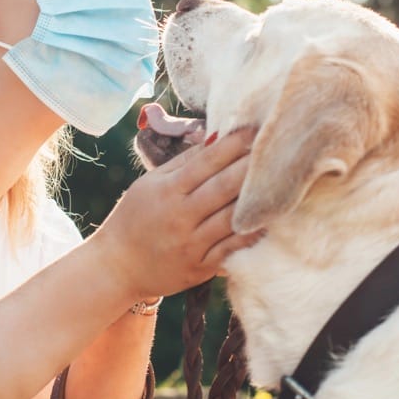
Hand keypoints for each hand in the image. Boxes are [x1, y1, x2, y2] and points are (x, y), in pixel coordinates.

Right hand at [89, 128, 260, 301]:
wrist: (117, 267)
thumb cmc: (134, 218)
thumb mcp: (149, 185)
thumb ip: (182, 164)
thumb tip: (215, 138)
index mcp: (167, 191)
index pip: (205, 162)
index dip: (232, 145)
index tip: (255, 130)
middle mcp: (180, 216)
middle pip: (223, 188)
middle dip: (251, 167)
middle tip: (277, 150)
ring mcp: (191, 244)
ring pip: (232, 218)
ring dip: (257, 201)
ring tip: (281, 182)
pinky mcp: (200, 267)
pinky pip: (232, 250)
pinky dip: (251, 235)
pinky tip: (270, 221)